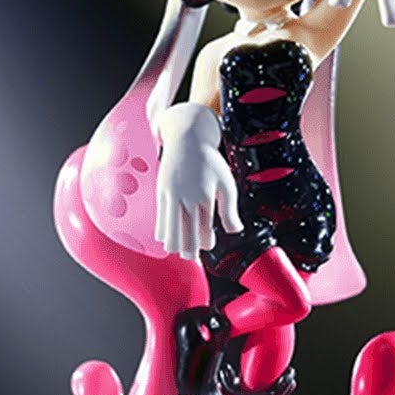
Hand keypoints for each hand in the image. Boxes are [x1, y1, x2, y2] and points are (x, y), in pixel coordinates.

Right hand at [153, 103, 243, 259]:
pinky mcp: (161, 193)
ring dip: (175, 243)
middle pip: (183, 236)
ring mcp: (170, 197)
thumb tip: (234, 230)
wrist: (187, 139)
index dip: (206, 242)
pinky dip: (164, 231)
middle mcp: (185, 199)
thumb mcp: (226, 183)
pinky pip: (159, 220)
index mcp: (204, 198)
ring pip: (169, 231)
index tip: (209, 244)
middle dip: (188, 250)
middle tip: (192, 256)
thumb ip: (230, 210)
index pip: (203, 231)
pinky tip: (168, 236)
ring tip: (181, 248)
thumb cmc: (209, 161)